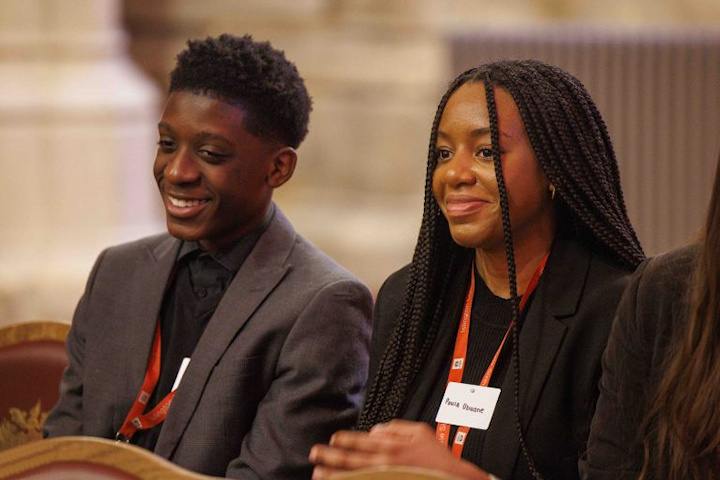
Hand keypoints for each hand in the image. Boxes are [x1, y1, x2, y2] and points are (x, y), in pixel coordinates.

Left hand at [309, 420, 491, 479]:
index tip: (332, 439)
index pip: (362, 442)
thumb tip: (374, 430)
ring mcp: (387, 479)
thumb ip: (396, 427)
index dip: (345, 440)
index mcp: (393, 447)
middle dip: (330, 457)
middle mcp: (386, 464)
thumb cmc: (438, 458)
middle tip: (313, 454)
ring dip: (334, 476)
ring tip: (317, 474)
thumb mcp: (421, 431)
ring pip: (354, 477)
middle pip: (352, 460)